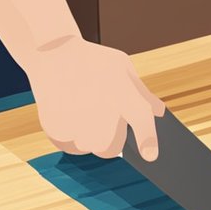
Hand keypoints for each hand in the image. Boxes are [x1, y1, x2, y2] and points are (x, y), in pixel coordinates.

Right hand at [22, 36, 164, 160]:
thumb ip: (142, 93)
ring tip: (83, 111)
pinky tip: (69, 114)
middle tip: (103, 119)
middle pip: (112, 147)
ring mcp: (77, 125)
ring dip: (90, 136)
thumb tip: (159, 112)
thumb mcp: (123, 67)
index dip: (148, 141)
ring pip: (91, 147)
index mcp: (124, 94)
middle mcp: (101, 113)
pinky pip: (71, 146)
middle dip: (112, 139)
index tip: (151, 156)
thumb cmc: (93, 60)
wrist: (51, 53)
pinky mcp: (57, 132)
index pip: (141, 122)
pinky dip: (71, 135)